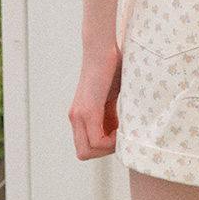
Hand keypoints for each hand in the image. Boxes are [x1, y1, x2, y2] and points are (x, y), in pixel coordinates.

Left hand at [69, 42, 122, 159]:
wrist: (103, 46)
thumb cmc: (112, 66)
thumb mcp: (112, 97)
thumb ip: (111, 115)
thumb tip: (123, 132)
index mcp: (80, 115)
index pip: (87, 147)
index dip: (104, 147)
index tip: (120, 134)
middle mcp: (75, 117)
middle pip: (84, 153)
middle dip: (104, 151)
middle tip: (120, 136)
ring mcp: (79, 114)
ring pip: (87, 151)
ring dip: (108, 147)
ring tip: (122, 131)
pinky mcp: (87, 110)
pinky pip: (96, 140)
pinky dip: (110, 141)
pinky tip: (122, 127)